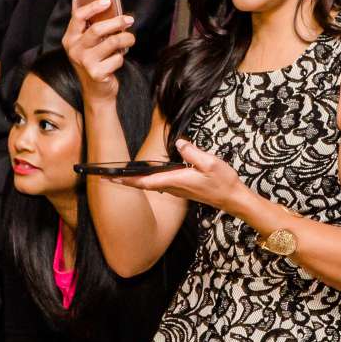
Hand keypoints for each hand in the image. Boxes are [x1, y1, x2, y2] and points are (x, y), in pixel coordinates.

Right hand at [61, 0, 133, 101]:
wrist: (96, 91)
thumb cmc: (94, 61)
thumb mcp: (87, 43)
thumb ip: (89, 23)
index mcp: (70, 38)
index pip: (78, 17)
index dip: (93, 6)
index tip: (107, 0)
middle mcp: (75, 50)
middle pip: (97, 29)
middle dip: (116, 22)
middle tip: (129, 19)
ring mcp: (85, 63)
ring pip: (111, 42)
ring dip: (125, 39)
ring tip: (130, 38)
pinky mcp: (97, 74)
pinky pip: (117, 59)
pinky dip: (122, 57)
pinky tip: (118, 59)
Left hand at [120, 137, 248, 212]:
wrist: (232, 199)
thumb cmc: (223, 182)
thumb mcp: (211, 163)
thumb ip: (193, 153)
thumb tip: (179, 142)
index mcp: (176, 180)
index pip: (146, 180)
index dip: (127, 179)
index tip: (111, 178)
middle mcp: (173, 186)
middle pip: (144, 184)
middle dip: (126, 181)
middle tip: (107, 177)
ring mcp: (177, 189)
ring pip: (151, 184)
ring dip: (136, 180)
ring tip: (121, 174)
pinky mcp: (182, 188)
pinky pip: (160, 183)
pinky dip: (148, 180)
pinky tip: (146, 175)